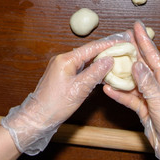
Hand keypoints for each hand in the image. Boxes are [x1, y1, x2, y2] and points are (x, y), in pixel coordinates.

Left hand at [2, 32, 129, 154]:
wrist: (37, 118)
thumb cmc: (55, 105)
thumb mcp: (79, 89)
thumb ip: (95, 73)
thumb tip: (109, 60)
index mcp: (65, 60)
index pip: (91, 48)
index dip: (108, 44)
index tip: (122, 41)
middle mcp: (62, 60)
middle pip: (88, 51)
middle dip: (105, 50)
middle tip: (121, 48)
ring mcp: (61, 67)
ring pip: (85, 59)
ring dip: (99, 59)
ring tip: (115, 57)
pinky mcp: (62, 75)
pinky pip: (80, 67)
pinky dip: (92, 67)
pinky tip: (101, 70)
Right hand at [104, 22, 159, 159]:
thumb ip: (147, 83)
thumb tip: (136, 64)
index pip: (153, 55)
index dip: (144, 40)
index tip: (136, 26)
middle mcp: (158, 85)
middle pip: (142, 64)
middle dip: (131, 51)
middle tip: (120, 38)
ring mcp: (150, 97)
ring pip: (132, 81)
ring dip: (121, 72)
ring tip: (109, 60)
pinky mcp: (143, 109)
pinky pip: (128, 98)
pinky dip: (119, 93)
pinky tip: (107, 88)